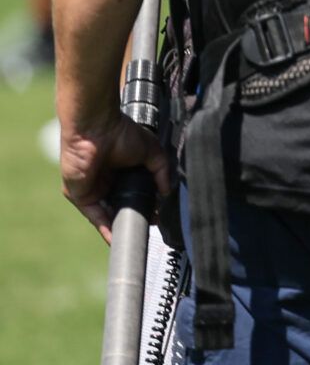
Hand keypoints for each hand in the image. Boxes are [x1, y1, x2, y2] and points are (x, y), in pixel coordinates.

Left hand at [62, 112, 169, 241]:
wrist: (96, 129)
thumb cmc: (122, 134)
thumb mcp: (152, 152)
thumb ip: (161, 171)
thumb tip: (167, 192)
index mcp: (123, 169)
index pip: (134, 192)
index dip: (146, 203)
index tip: (158, 212)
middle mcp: (108, 181)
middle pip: (122, 205)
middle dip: (134, 216)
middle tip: (150, 225)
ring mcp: (94, 190)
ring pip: (108, 214)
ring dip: (120, 225)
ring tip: (136, 236)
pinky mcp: (81, 196)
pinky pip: (95, 216)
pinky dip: (104, 228)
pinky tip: (115, 239)